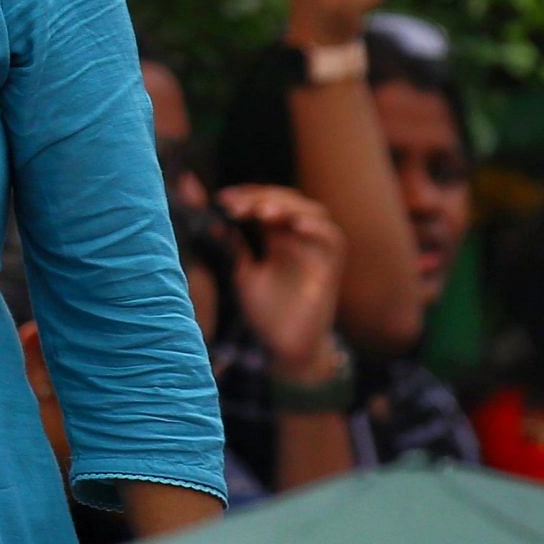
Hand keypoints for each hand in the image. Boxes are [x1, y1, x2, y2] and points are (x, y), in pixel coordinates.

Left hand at [217, 185, 346, 377]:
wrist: (284, 348)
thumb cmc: (264, 312)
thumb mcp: (242, 272)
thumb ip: (233, 244)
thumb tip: (212, 218)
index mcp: (277, 238)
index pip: (266, 202)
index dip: (246, 196)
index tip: (221, 200)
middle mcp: (298, 239)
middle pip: (287, 201)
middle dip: (262, 198)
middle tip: (237, 205)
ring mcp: (316, 251)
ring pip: (312, 212)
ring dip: (288, 207)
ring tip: (262, 212)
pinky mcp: (331, 267)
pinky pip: (331, 237)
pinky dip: (315, 227)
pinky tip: (294, 225)